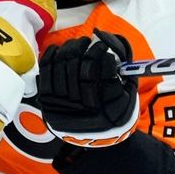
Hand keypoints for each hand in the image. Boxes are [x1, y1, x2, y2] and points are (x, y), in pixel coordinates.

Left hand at [37, 29, 138, 146]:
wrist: (93, 134)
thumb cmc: (113, 107)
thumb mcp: (128, 90)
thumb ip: (125, 66)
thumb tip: (107, 39)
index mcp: (109, 107)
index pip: (104, 73)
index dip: (102, 55)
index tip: (104, 48)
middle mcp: (86, 108)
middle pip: (82, 68)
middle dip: (85, 48)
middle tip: (88, 42)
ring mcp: (65, 106)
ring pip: (64, 67)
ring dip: (70, 49)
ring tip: (78, 45)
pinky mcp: (48, 102)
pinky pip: (46, 72)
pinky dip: (52, 56)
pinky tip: (59, 48)